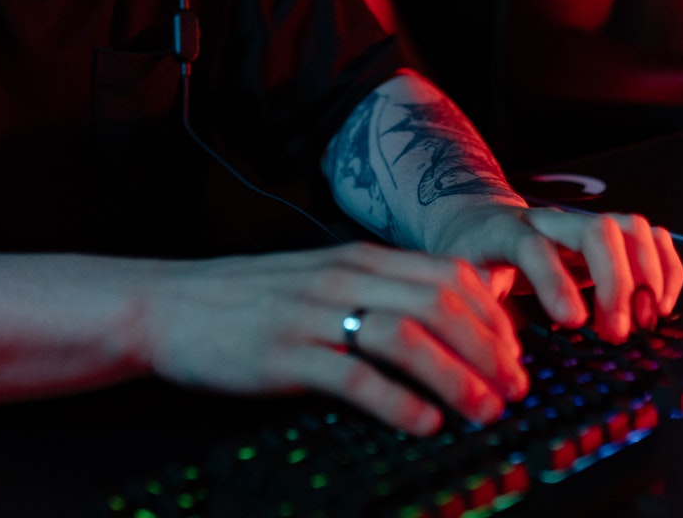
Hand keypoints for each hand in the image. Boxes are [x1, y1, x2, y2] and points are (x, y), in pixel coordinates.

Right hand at [141, 243, 530, 433]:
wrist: (168, 306)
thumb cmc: (251, 301)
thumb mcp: (322, 280)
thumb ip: (378, 290)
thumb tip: (446, 316)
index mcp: (357, 258)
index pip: (448, 274)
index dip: (493, 317)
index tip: (514, 356)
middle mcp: (343, 278)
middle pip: (440, 302)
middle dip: (488, 349)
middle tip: (512, 390)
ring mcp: (313, 314)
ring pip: (406, 336)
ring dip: (456, 377)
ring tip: (481, 411)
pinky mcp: (284, 354)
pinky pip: (354, 376)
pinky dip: (398, 402)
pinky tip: (423, 423)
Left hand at [426, 199, 682, 343]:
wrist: (477, 219)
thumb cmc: (472, 256)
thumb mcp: (460, 283)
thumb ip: (478, 315)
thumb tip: (504, 361)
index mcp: (506, 232)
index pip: (535, 248)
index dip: (557, 283)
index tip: (574, 323)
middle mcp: (551, 222)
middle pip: (597, 229)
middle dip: (617, 283)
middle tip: (618, 332)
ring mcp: (583, 224)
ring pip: (631, 227)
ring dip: (649, 275)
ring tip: (646, 320)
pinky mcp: (608, 234)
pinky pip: (651, 237)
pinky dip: (666, 269)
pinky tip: (661, 305)